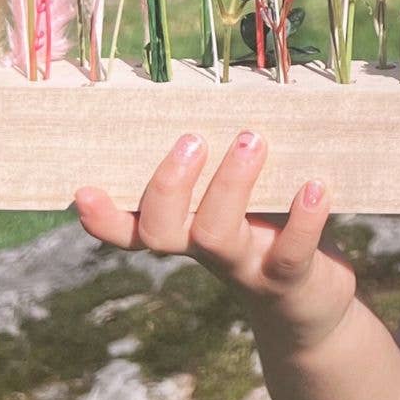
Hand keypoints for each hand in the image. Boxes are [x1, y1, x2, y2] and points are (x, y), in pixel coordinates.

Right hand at [74, 130, 356, 352]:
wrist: (309, 308)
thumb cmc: (270, 232)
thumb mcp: (243, 201)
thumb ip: (226, 163)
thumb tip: (219, 92)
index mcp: (186, 229)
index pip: (131, 229)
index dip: (103, 218)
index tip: (84, 190)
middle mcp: (206, 251)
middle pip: (164, 231)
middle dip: (169, 186)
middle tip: (191, 139)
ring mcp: (244, 266)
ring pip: (217, 236)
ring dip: (230, 185)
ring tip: (251, 140)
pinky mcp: (288, 278)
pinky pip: (290, 253)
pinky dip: (303, 219)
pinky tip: (314, 187)